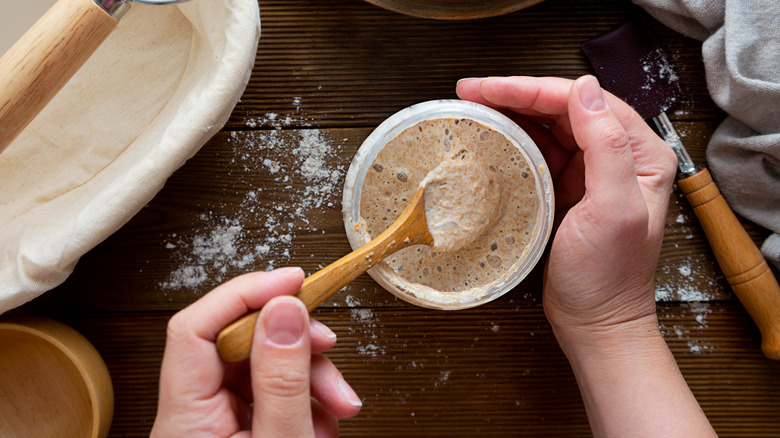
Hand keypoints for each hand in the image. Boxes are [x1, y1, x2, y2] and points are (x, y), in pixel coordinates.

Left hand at [151, 267, 361, 437]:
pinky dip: (306, 402)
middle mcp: (194, 416)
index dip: (245, 294)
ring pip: (263, 367)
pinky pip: (272, 394)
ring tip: (339, 404)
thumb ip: (282, 380)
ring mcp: (217, 424)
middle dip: (295, 343)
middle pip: (239, 344)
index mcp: (186, 419)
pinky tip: (323, 422)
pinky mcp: (240, 431)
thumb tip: (286, 310)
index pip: (196, 328)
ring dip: (310, 377)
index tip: (292, 281)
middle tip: (327, 346)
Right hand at [458, 76, 716, 436]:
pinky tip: (493, 134)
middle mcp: (619, 157)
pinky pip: (539, 152)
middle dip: (516, 95)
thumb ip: (607, 146)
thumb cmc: (608, 277)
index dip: (535, 89)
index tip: (492, 88)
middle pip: (563, 108)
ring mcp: (591, 174)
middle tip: (472, 91)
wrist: (596, 324)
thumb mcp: (613, 210)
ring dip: (512, 112)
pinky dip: (514, 139)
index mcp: (640, 153)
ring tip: (475, 106)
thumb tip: (585, 89)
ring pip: (549, 127)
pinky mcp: (567, 190)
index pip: (584, 101)